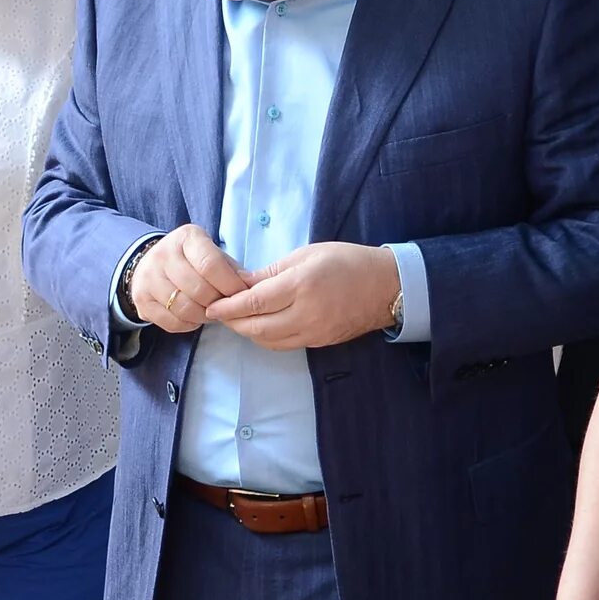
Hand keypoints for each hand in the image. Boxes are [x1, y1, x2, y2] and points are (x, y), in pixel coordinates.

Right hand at [127, 225, 253, 335]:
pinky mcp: (141, 300)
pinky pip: (171, 322)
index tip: (242, 296)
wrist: (151, 262)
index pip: (210, 264)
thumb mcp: (213, 254)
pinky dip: (188, 325)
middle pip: (198, 289)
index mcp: (186, 237)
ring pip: (184, 308)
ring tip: (212, 312)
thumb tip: (250, 287)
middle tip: (227, 307)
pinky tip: (195, 318)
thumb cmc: (192, 260)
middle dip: (218, 304)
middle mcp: (163, 254)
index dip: (230, 285)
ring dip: (204, 316)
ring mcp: (148, 277)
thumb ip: (231, 269)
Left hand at [203, 242, 397, 350]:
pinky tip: (259, 325)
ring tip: (235, 319)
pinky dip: (266, 337)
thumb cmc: (348, 261)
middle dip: (233, 322)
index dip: (229, 306)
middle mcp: (306, 314)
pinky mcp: (319, 343)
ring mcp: (313, 332)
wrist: (387, 287)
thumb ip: (271, 272)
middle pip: (257, 328)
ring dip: (247, 332)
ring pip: (268, 341)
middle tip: (218, 312)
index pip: (255, 302)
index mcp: (302, 285)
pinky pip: (284, 345)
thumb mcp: (306, 255)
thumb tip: (240, 282)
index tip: (211, 304)